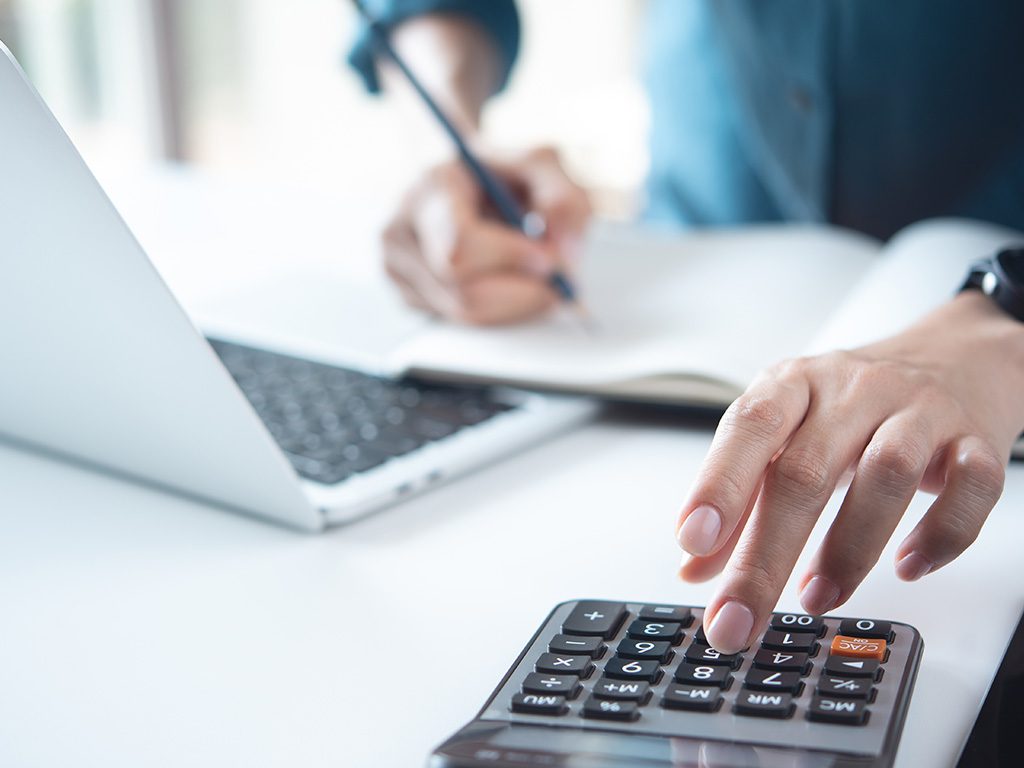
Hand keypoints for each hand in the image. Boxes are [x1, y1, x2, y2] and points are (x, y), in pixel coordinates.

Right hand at [381, 147, 590, 324]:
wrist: (469, 183)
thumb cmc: (504, 173)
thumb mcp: (544, 166)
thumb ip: (565, 200)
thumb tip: (563, 256)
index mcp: (430, 188)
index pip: (460, 246)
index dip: (510, 260)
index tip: (549, 259)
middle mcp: (401, 230)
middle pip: (463, 292)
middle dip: (522, 292)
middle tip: (558, 282)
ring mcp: (398, 268)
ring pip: (466, 311)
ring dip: (516, 301)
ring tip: (534, 273)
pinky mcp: (408, 295)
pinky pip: (462, 320)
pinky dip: (499, 307)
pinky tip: (505, 279)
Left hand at [676, 291, 1023, 652]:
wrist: (952, 356)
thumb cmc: (850, 404)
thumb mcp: (785, 434)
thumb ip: (742, 500)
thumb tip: (695, 569)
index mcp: (794, 384)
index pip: (750, 426)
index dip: (719, 483)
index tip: (692, 541)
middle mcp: (853, 391)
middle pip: (807, 470)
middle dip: (767, 555)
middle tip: (738, 617)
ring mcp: (919, 412)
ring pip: (887, 473)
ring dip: (848, 548)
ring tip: (816, 597)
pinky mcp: (975, 439)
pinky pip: (971, 486)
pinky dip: (941, 534)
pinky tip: (909, 566)